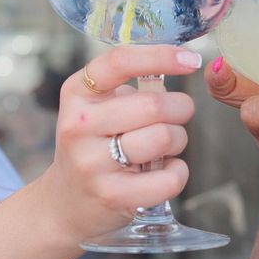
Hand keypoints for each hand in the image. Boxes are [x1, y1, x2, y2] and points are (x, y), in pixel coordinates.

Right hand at [37, 44, 200, 238]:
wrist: (67, 202)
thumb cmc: (94, 147)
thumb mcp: (97, 108)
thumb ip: (131, 88)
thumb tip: (180, 66)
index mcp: (76, 93)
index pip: (119, 62)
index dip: (161, 56)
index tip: (190, 59)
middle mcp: (79, 125)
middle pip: (154, 104)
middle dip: (180, 109)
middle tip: (177, 117)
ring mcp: (92, 163)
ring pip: (164, 137)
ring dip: (178, 140)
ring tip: (164, 146)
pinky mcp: (112, 195)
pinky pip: (169, 177)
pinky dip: (177, 172)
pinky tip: (162, 171)